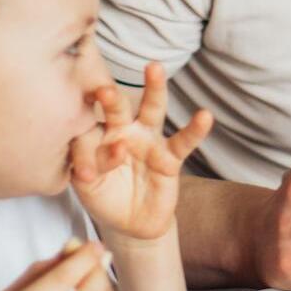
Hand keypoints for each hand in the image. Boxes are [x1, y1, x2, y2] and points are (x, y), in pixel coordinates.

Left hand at [70, 62, 212, 240]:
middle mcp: (124, 130)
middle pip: (119, 107)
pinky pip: (184, 141)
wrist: (130, 222)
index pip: (88, 133)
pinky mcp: (170, 157)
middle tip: (105, 91)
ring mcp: (148, 140)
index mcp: (98, 135)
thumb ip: (88, 165)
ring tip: (154, 68)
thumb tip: (112, 148)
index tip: (86, 175)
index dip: (85, 153)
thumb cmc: (105, 196)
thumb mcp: (87, 186)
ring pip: (152, 110)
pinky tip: (204, 116)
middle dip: (112, 98)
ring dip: (154, 88)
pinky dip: (195, 129)